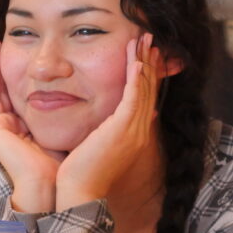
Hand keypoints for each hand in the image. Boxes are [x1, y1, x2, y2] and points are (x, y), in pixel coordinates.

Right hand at [0, 40, 60, 212]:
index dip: (21, 74)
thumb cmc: (63, 164)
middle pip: (4, 89)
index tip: (26, 53)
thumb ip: (72, 113)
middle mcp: (12, 126)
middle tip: (2, 43)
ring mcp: (0, 129)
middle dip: (3, 66)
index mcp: (28, 127)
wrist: (50, 183)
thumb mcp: (68, 130)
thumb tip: (88, 93)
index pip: (21, 94)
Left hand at [56, 33, 160, 209]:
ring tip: (145, 40)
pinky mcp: (124, 128)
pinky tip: (136, 59)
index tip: (144, 54)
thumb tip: (111, 122)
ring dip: (144, 61)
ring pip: (144, 88)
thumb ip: (107, 131)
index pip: (144, 97)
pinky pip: (134, 96)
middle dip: (150, 62)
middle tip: (151, 39)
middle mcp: (139, 130)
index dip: (146, 74)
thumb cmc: (83, 174)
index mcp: (134, 134)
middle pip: (149, 89)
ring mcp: (134, 129)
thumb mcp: (99, 147)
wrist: (81, 193)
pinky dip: (136, 76)